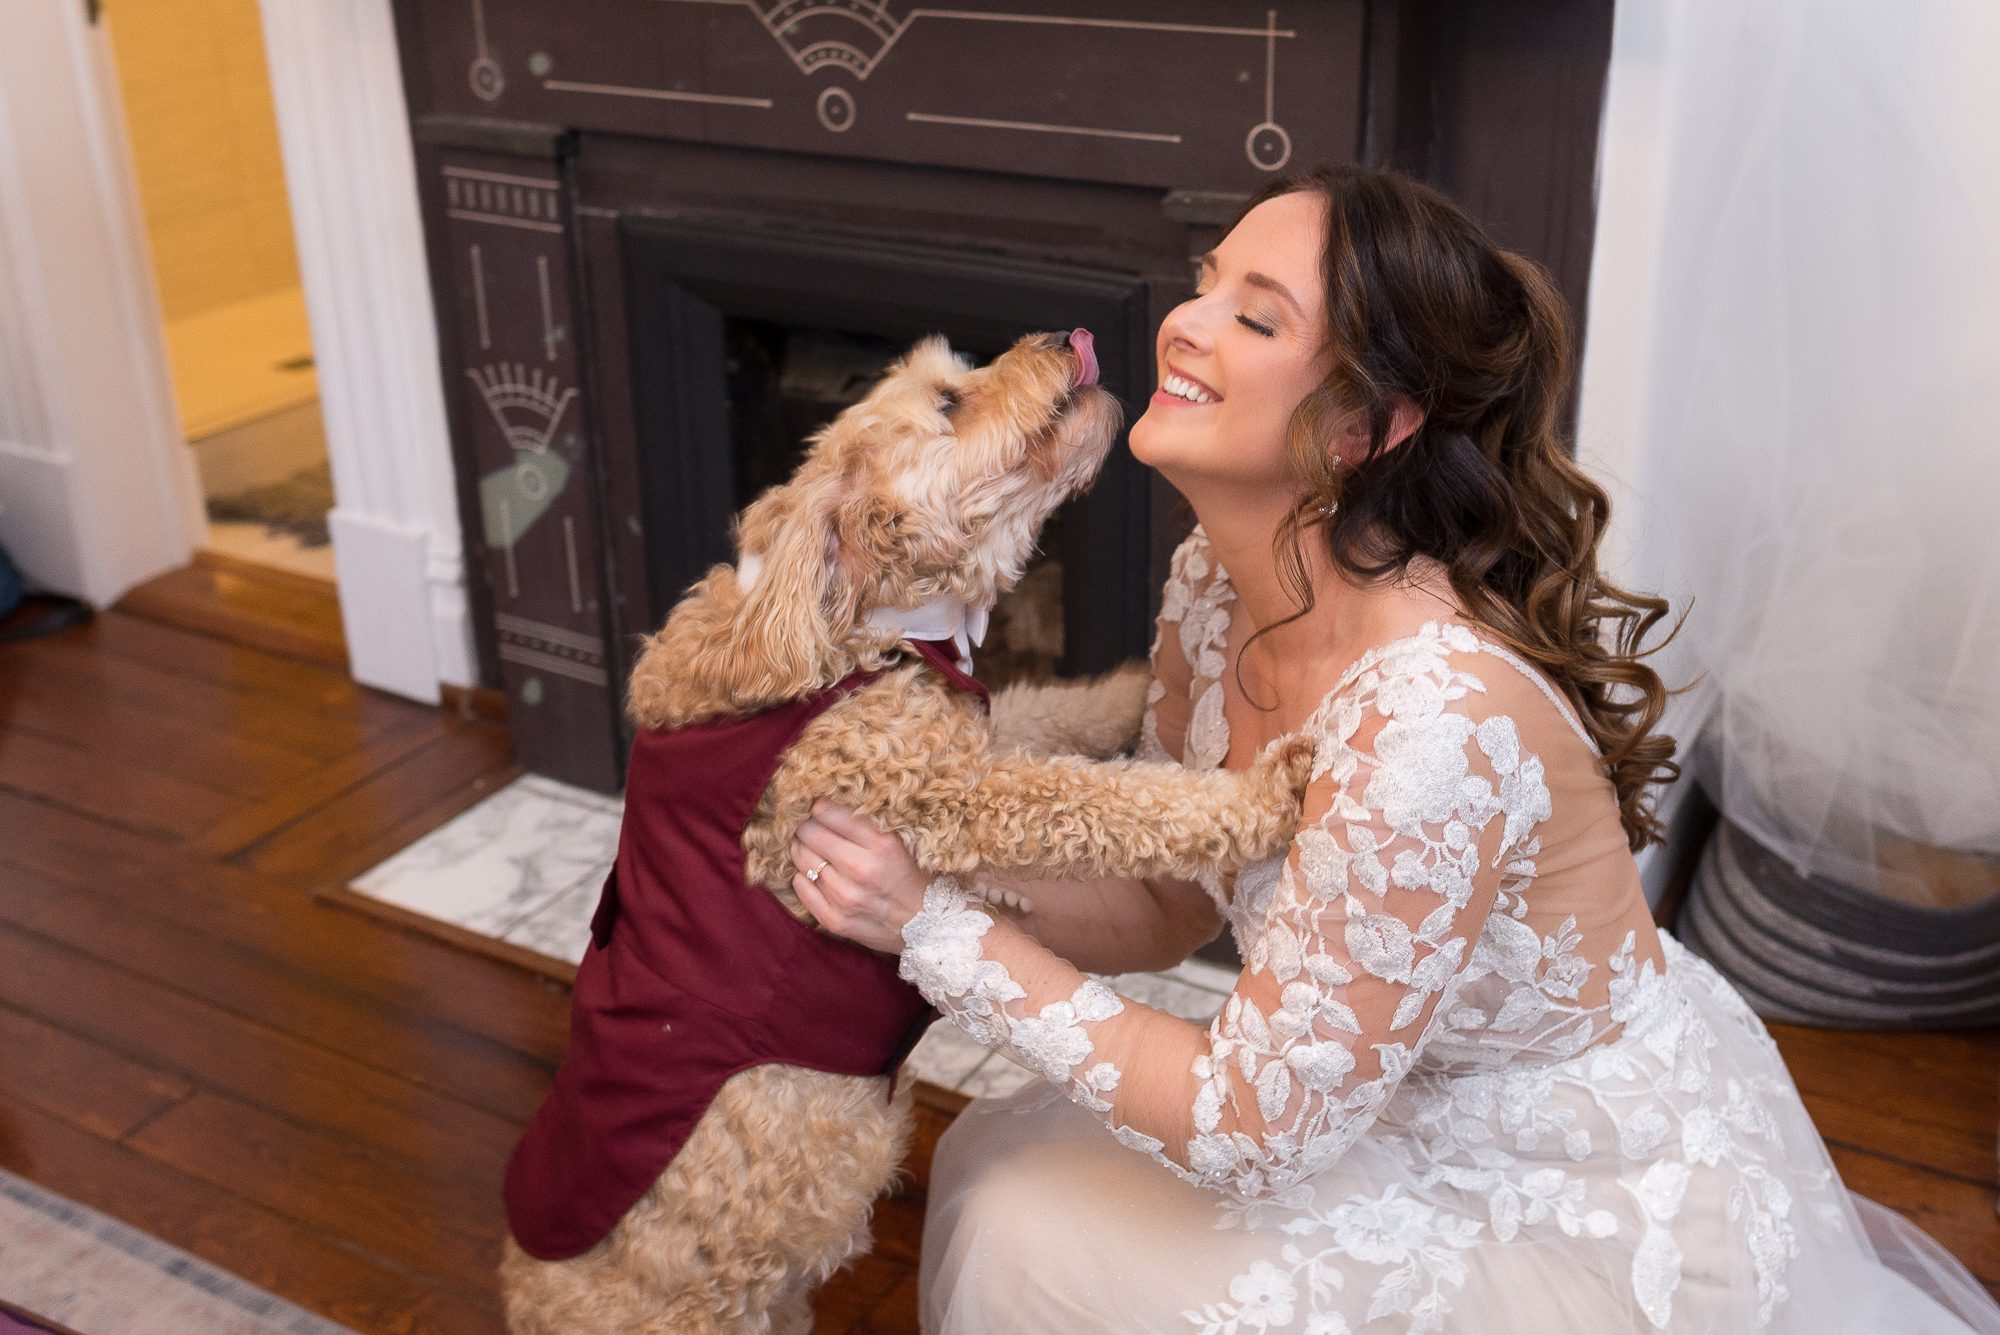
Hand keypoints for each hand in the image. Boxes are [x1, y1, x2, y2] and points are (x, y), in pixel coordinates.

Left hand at [790, 800, 931, 953]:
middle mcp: (862, 870)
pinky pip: (800, 885)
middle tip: (812, 828)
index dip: (820, 808)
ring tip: (815, 851)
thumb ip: (868, 825)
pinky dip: (803, 876)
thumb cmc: (913, 878)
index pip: (830, 814)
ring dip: (804, 850)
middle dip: (807, 827)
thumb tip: (826, 806)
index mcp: (883, 845)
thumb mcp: (900, 842)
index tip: (819, 808)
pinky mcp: (834, 920)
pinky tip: (816, 874)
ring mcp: (846, 898)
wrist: (929, 926)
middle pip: (810, 834)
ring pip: (802, 859)